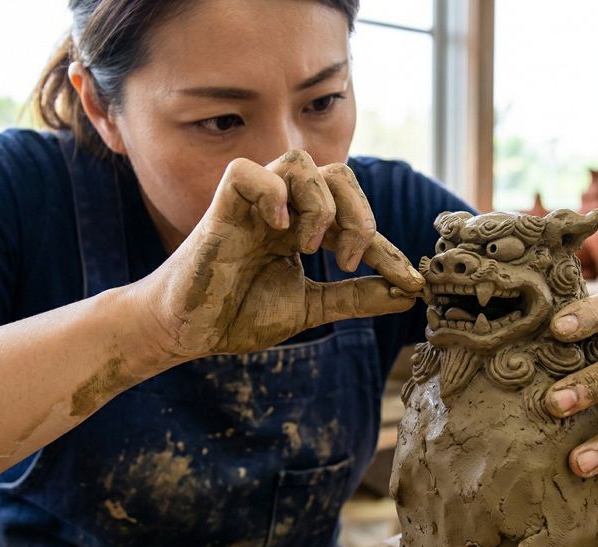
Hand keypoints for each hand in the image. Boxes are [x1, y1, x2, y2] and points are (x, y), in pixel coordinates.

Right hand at [135, 150, 423, 360]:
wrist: (188, 332)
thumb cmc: (238, 315)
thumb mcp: (311, 308)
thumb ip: (355, 297)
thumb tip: (406, 294)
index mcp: (303, 228)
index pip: (356, 218)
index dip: (387, 248)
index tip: (409, 282)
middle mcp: (283, 209)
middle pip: (337, 174)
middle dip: (357, 215)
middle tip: (347, 259)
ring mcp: (253, 205)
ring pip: (300, 162)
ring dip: (319, 205)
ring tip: (311, 248)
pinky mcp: (221, 208)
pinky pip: (247, 172)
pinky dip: (271, 193)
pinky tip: (279, 229)